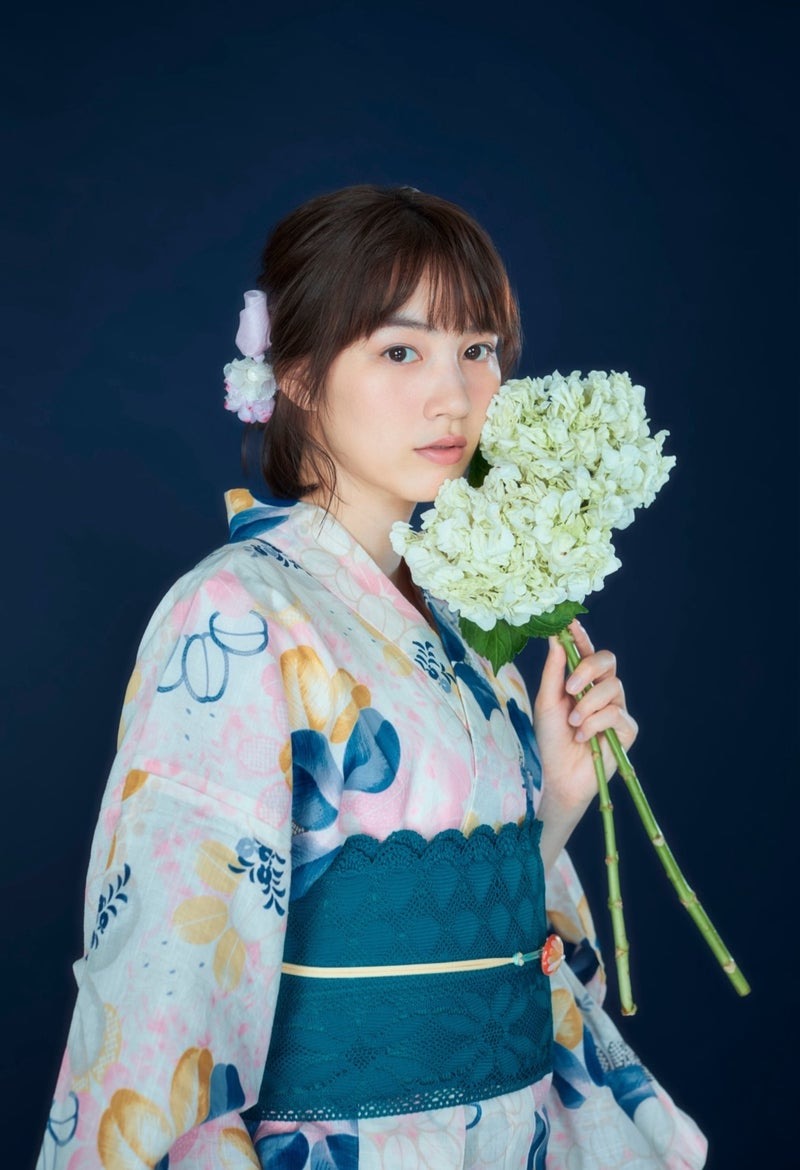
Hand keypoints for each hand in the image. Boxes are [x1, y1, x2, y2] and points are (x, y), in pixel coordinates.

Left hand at [533, 620, 637, 860]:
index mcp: (581, 680)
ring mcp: (616, 708)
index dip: (580, 635)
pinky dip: (596, 724)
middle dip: (589, 669)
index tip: (570, 622)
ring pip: (612, 688)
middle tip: (570, 687)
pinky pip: (616, 714)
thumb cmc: (550, 739)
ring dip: (588, 706)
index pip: (585, 650)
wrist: (557, 776)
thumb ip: (554, 671)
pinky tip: (583, 738)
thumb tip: (554, 638)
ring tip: (573, 724)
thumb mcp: (546, 702)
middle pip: (608, 661)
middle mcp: (601, 690)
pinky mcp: (626, 729)